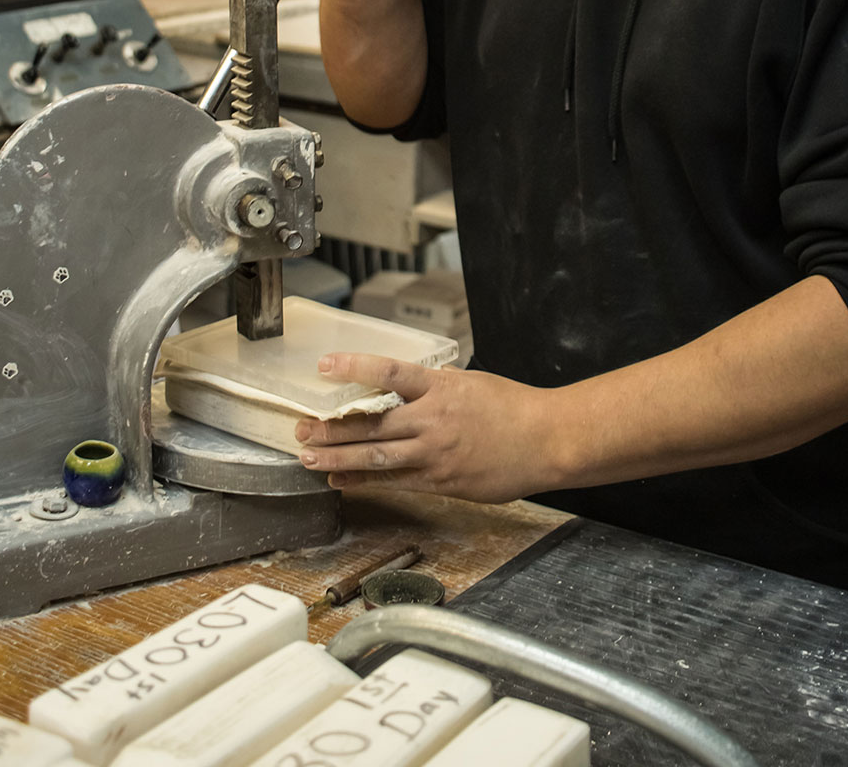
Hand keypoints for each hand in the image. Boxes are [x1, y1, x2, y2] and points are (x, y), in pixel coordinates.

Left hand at [295, 354, 560, 503]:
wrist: (547, 440)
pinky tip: (343, 482)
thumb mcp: (470, 382)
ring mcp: (436, 454)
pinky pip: (397, 481)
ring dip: (339, 459)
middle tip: (301, 428)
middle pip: (372, 422)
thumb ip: (434, 387)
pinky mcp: (443, 482)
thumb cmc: (512, 408)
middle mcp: (434, 419)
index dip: (354, 367)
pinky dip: (366, 482)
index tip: (324, 366)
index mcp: (441, 387)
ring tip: (309, 458)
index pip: (389, 372)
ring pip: (377, 457)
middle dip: (331, 428)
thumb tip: (402, 387)